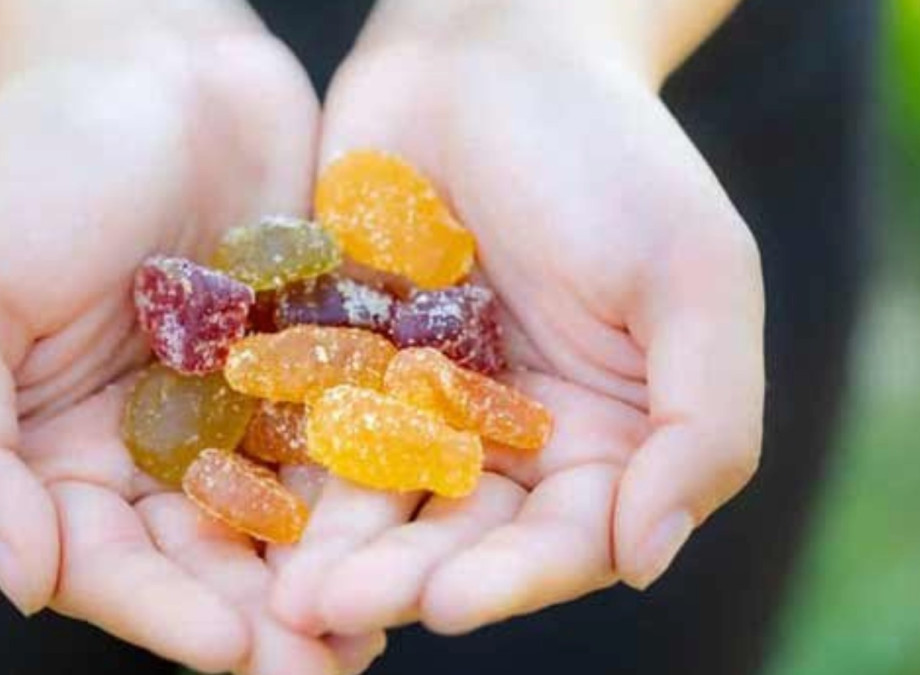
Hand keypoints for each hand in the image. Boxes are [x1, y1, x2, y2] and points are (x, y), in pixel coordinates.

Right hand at [0, 11, 382, 672]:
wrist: (144, 53)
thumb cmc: (30, 164)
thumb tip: (18, 583)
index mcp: (55, 451)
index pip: (105, 563)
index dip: (163, 613)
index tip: (231, 647)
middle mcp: (147, 446)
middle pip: (204, 559)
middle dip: (261, 617)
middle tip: (326, 667)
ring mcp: (232, 407)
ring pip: (283, 515)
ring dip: (330, 571)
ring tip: (387, 622)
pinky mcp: (305, 359)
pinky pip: (341, 433)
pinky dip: (373, 481)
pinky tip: (420, 522)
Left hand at [270, 5, 763, 636]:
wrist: (485, 54)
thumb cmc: (608, 153)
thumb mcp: (692, 274)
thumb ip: (702, 422)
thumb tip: (650, 555)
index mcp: (606, 437)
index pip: (565, 539)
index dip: (512, 580)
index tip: (449, 605)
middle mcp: (512, 439)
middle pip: (458, 536)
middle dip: (399, 576)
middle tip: (326, 611)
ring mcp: (421, 406)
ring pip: (375, 498)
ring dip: (329, 545)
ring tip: (279, 586)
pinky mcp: (345, 367)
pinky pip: (310, 427)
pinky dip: (279, 467)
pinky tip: (231, 503)